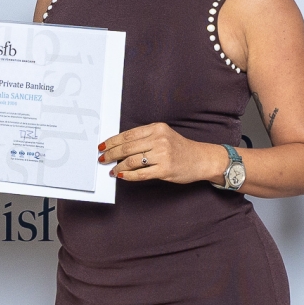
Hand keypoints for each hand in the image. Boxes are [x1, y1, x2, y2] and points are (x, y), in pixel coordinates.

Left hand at [97, 122, 225, 184]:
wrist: (201, 159)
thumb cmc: (180, 148)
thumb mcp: (163, 135)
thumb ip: (145, 138)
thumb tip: (120, 146)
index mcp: (157, 128)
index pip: (128, 134)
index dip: (112, 141)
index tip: (102, 146)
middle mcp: (159, 139)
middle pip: (127, 147)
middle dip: (111, 154)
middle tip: (102, 159)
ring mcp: (162, 155)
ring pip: (131, 161)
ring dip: (118, 167)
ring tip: (112, 170)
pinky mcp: (165, 169)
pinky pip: (141, 173)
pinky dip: (128, 176)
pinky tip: (122, 176)